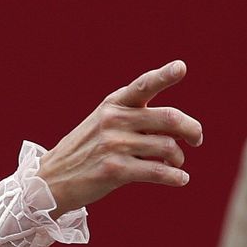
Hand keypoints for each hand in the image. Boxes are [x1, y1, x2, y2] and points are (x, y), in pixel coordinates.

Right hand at [37, 60, 203, 215]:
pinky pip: (161, 172)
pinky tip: (180, 178)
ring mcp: (113, 145)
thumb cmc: (85, 151)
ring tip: (173, 164)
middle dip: (193, 130)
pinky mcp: (114, 170)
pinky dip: (177, 177)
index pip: (142, 86)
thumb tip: (181, 129)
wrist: (51, 180)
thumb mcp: (103, 124)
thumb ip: (136, 118)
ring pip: (169, 147)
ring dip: (179, 159)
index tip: (181, 67)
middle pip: (170, 118)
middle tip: (196, 140)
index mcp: (112, 105)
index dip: (164, 76)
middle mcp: (113, 120)